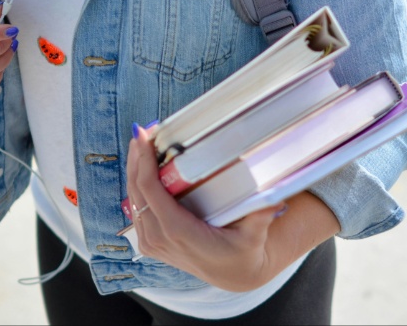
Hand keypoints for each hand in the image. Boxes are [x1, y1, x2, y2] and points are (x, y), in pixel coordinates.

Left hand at [126, 124, 286, 291]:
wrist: (234, 275)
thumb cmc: (243, 252)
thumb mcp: (254, 236)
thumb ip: (260, 216)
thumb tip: (274, 198)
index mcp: (178, 232)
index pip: (150, 191)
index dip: (144, 162)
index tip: (144, 136)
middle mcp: (159, 239)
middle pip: (136, 191)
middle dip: (136, 158)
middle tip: (142, 131)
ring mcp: (152, 243)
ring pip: (133, 199)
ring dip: (134, 170)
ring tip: (141, 143)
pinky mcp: (151, 243)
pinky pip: (137, 209)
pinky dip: (137, 186)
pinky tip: (142, 167)